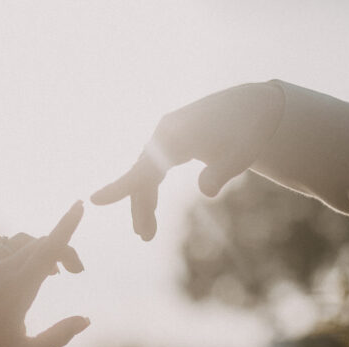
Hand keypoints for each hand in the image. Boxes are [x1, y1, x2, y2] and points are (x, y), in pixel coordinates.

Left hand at [0, 201, 88, 346]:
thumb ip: (59, 337)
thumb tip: (85, 319)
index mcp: (19, 287)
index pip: (49, 247)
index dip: (67, 225)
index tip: (79, 206)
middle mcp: (2, 268)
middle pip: (41, 243)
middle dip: (63, 251)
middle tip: (74, 272)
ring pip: (20, 240)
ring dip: (39, 249)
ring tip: (47, 273)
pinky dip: (11, 245)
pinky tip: (15, 261)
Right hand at [91, 82, 283, 240]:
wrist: (252, 107)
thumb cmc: (248, 130)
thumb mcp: (242, 153)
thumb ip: (223, 172)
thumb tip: (207, 192)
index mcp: (176, 135)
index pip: (144, 167)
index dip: (121, 187)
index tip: (95, 200)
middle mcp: (164, 133)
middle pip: (142, 175)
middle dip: (139, 206)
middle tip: (145, 237)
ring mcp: (165, 137)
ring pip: (145, 174)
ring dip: (144, 202)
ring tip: (147, 234)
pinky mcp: (170, 143)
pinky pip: (153, 170)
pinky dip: (150, 190)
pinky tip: (150, 211)